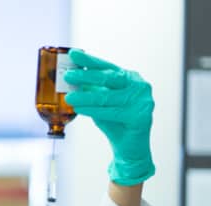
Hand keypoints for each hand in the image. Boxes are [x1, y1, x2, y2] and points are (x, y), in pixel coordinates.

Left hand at [64, 49, 154, 185]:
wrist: (129, 148)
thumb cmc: (114, 122)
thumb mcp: (100, 102)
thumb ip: (90, 90)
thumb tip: (70, 78)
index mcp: (129, 78)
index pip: (106, 67)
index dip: (88, 60)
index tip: (72, 54)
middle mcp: (138, 85)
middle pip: (108, 78)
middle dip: (85, 76)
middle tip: (68, 75)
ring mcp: (142, 100)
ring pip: (107, 97)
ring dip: (85, 96)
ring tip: (69, 96)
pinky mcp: (141, 116)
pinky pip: (112, 112)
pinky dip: (93, 110)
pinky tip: (79, 108)